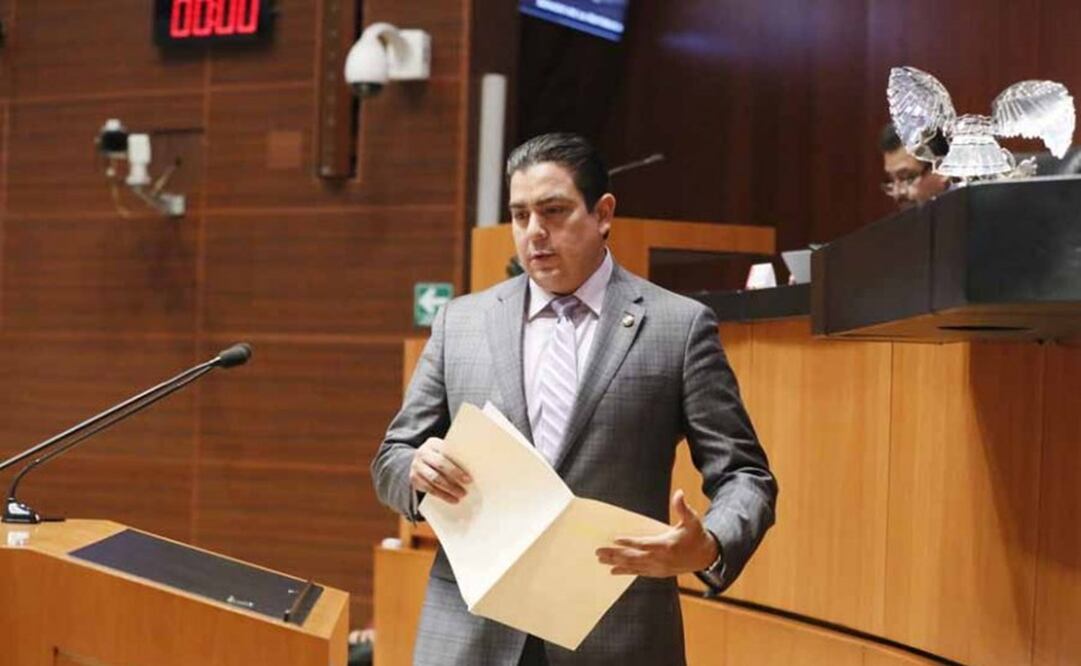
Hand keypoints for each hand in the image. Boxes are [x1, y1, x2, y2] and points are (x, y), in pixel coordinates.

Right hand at [409, 437, 471, 503]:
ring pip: (434, 478)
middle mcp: (422, 453)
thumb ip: (455, 455)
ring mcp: (417, 466)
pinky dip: (442, 495)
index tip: (469, 475)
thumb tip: (478, 465)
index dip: (457, 463)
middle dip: (455, 474)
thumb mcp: (443, 451)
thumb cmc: (438, 456)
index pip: (446, 451)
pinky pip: (429, 488)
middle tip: (467, 483)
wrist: (417, 462)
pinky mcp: (414, 479)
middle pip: (440, 464)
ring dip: (449, 488)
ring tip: (462, 494)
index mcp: (432, 443)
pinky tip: (452, 499)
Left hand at [596, 489, 718, 576]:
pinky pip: (638, 573)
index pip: (645, 544)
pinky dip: (625, 572)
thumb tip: (679, 492)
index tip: (615, 539)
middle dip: (615, 554)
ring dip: (616, 562)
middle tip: (598, 551)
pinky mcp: (657, 572)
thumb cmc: (696, 536)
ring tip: (600, 559)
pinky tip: (612, 571)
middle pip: (634, 557)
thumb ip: (683, 508)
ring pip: (633, 566)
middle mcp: (660, 559)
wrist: (705, 557)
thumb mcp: (692, 520)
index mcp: (667, 545)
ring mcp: (658, 568)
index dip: (630, 542)